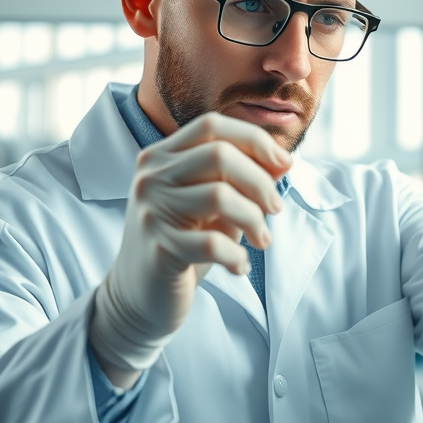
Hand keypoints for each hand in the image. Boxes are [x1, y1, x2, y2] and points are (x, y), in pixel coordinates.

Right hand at [88, 113, 290, 386]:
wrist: (138, 296)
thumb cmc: (184, 242)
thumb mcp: (213, 204)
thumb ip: (242, 178)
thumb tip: (284, 161)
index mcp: (161, 156)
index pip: (212, 126)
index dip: (254, 139)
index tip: (284, 164)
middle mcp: (150, 177)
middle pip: (219, 155)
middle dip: (260, 181)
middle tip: (275, 208)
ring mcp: (150, 211)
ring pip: (219, 195)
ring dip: (254, 219)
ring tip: (262, 239)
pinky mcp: (159, 248)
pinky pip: (213, 244)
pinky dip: (237, 256)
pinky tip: (239, 266)